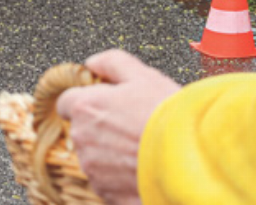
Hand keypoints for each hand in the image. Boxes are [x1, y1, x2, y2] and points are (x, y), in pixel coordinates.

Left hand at [56, 51, 179, 204]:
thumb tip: (92, 63)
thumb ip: (111, 63)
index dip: (87, 99)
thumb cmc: (165, 116)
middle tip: (132, 125)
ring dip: (110, 153)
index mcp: (85, 107)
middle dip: (101, 127)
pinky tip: (143, 168)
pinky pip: (109, 182)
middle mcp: (82, 140)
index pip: (67, 101)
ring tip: (141, 148)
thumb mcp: (142, 75)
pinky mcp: (108, 195)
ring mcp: (94, 171)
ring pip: (95, 157)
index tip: (105, 102)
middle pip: (82, 130)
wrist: (189, 163)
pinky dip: (121, 176)